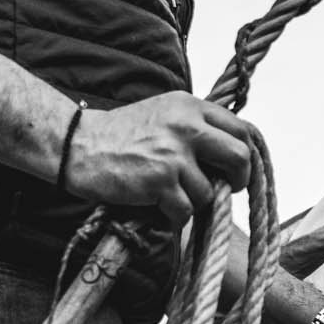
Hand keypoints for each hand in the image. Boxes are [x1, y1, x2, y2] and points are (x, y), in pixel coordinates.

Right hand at [62, 91, 253, 225]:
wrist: (78, 145)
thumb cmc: (121, 134)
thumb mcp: (165, 114)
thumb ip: (197, 127)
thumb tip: (233, 154)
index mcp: (190, 106)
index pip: (241, 129)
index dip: (245, 154)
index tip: (237, 169)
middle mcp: (187, 126)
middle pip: (240, 157)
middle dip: (237, 180)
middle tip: (225, 189)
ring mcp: (174, 153)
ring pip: (209, 191)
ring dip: (194, 202)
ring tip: (170, 196)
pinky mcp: (160, 180)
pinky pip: (186, 210)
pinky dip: (175, 217)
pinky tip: (158, 208)